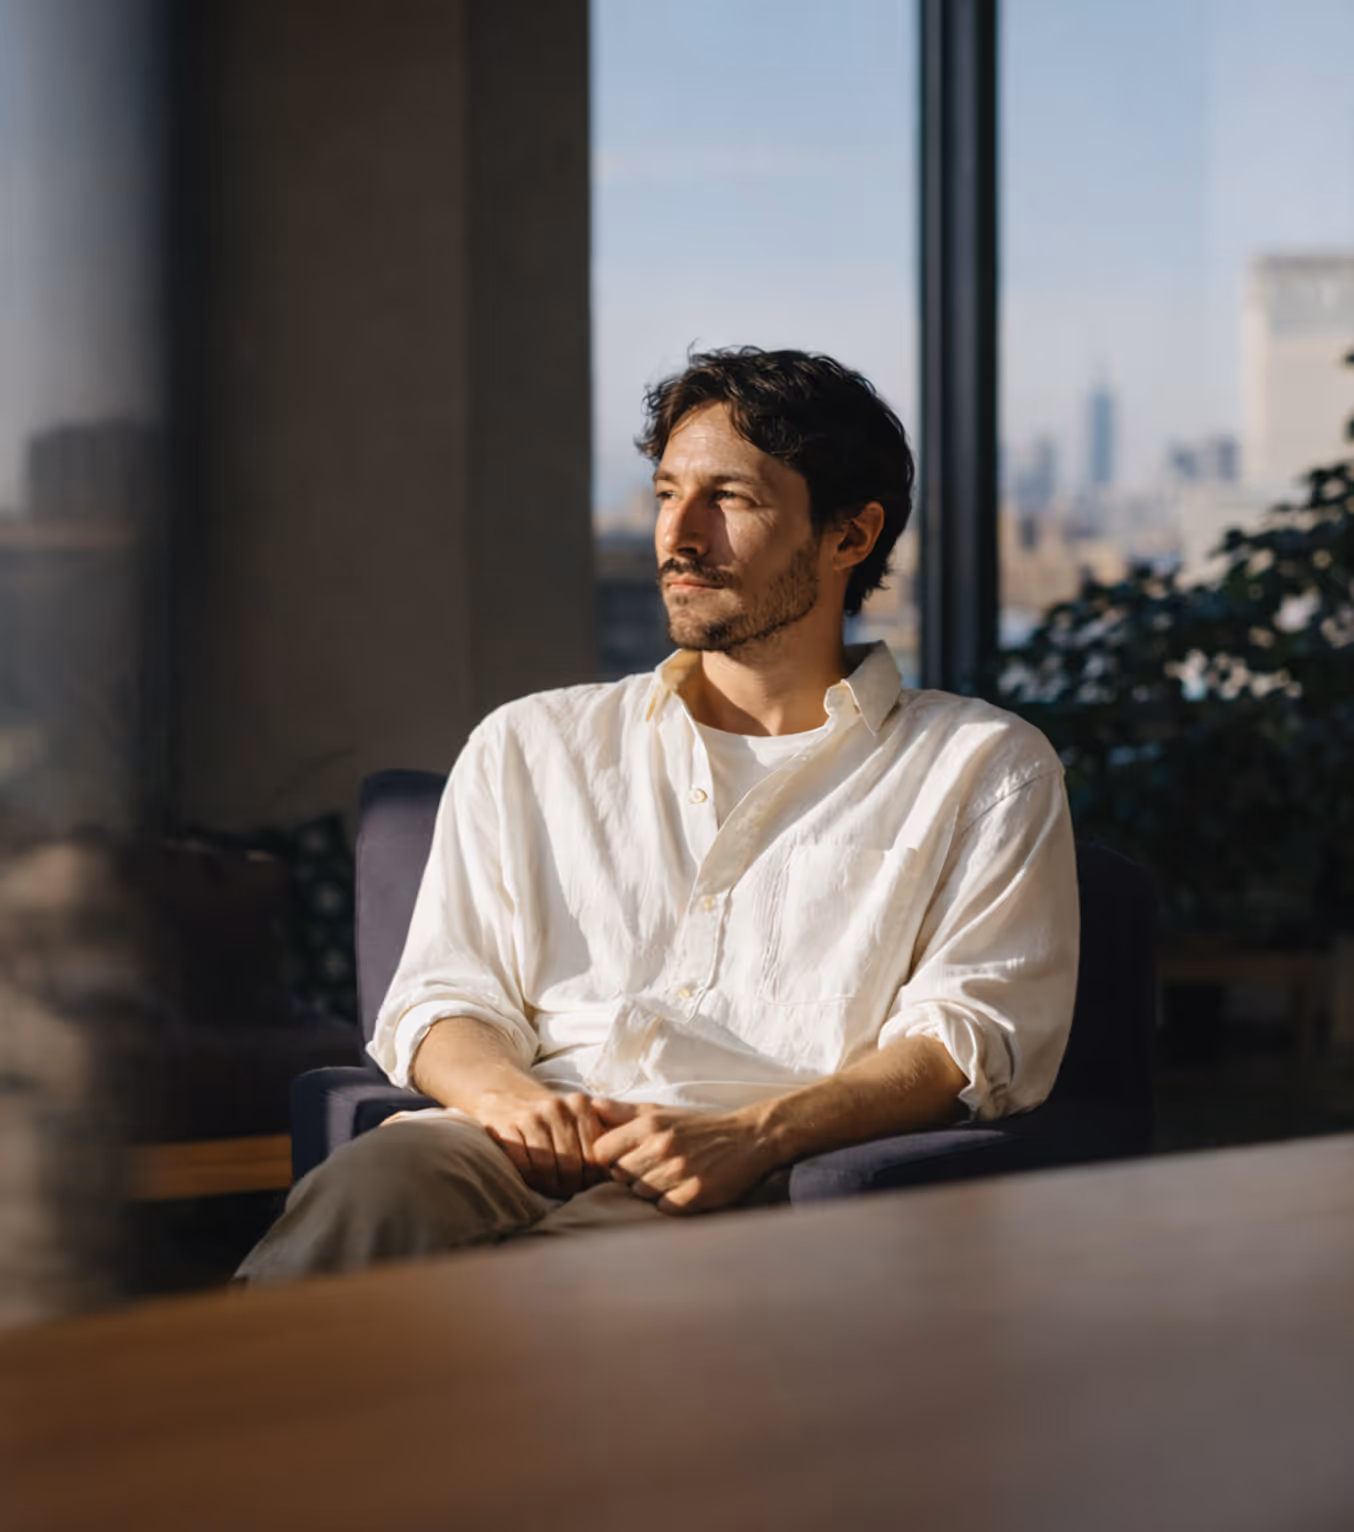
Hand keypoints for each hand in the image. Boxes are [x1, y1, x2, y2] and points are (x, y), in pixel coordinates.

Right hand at [472, 1088, 607, 1198]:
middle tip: (566, 1191)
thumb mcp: (576, 1116)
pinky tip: (531, 1179)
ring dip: (549, 1185)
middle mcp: (558, 1108)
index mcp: (581, 1105)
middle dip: (570, 1185)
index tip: (585, 1185)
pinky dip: (529, 1178)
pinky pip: (524, 1164)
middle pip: (572, 1165)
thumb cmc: (547, 1115)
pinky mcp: (508, 1126)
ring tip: (550, 1188)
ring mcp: (532, 1116)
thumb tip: (616, 1171)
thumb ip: (598, 1137)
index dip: (591, 1178)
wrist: (505, 1093)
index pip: (595, 1155)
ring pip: (548, 1167)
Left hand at [589, 1098, 777, 1214]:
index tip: (625, 1156)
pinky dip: (670, 1202)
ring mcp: (678, 1172)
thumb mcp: (662, 1112)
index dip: (610, 1157)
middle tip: (652, 1166)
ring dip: (651, 1189)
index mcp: (650, 1124)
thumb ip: (624, 1111)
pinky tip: (682, 1188)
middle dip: (631, 1174)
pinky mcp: (694, 1194)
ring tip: (669, 1176)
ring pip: (640, 1193)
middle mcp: (662, 1146)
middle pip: (619, 1175)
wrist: (747, 1140)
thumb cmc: (698, 1127)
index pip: (602, 1152)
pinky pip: (663, 1208)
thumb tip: (591, 1104)